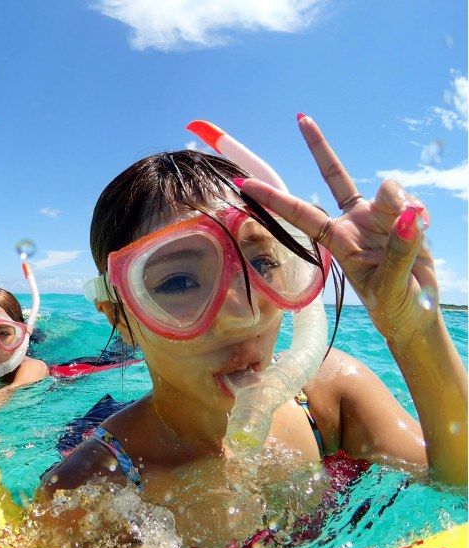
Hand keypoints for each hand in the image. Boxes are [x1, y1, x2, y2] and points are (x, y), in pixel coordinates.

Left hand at [238, 114, 436, 345]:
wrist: (415, 313)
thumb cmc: (392, 306)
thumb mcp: (390, 285)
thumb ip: (399, 249)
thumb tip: (408, 214)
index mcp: (336, 241)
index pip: (299, 213)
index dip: (272, 198)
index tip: (244, 183)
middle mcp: (352, 222)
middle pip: (334, 176)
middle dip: (319, 147)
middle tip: (301, 119)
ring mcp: (377, 217)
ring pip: (387, 191)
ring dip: (401, 204)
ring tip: (412, 230)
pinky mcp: (402, 216)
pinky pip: (410, 202)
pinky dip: (417, 216)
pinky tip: (419, 231)